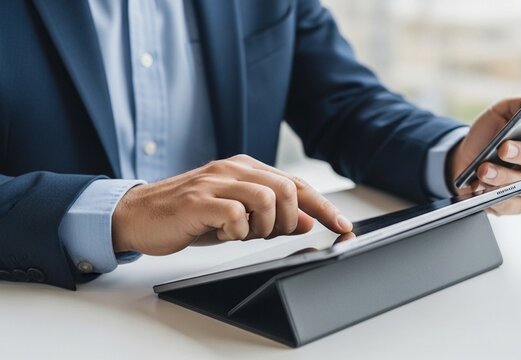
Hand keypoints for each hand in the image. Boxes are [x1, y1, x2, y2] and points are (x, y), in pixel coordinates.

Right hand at [111, 155, 352, 254]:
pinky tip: (223, 233)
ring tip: (242, 233)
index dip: (324, 207)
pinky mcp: (199, 199)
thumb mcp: (238, 216)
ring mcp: (216, 181)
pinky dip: (238, 231)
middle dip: (289, 220)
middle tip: (269, 234)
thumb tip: (308, 220)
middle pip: (288, 189)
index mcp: (247, 169)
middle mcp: (234, 169)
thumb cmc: (191, 216)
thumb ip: (272, 216)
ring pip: (267, 198)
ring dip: (264, 226)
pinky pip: (236, 214)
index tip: (343, 226)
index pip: (296, 184)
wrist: (140, 215)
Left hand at [448, 96, 520, 214]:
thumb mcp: (499, 113)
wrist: (464, 159)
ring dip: (504, 177)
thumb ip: (517, 104)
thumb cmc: (488, 136)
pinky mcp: (518, 204)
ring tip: (484, 170)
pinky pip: (512, 204)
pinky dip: (495, 197)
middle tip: (504, 148)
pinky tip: (482, 190)